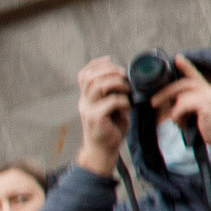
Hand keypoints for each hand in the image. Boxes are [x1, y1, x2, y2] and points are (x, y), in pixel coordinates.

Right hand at [76, 58, 130, 177]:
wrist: (103, 150)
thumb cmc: (110, 128)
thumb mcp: (111, 107)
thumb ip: (113, 93)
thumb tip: (126, 77)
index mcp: (86, 97)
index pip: (83, 75)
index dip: (96, 64)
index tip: (110, 60)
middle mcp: (84, 102)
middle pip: (91, 77)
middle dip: (110, 71)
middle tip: (123, 75)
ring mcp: (88, 110)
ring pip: (98, 86)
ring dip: (117, 83)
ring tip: (127, 89)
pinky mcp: (96, 119)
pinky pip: (110, 102)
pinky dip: (123, 101)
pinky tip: (127, 107)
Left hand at [150, 58, 210, 164]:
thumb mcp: (203, 113)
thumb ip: (192, 105)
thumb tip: (175, 103)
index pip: (197, 75)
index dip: (186, 66)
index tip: (177, 58)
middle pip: (184, 84)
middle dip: (166, 92)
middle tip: (154, 102)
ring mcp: (210, 96)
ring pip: (182, 97)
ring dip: (175, 111)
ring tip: (178, 122)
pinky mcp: (206, 105)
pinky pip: (183, 106)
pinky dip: (178, 115)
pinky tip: (181, 123)